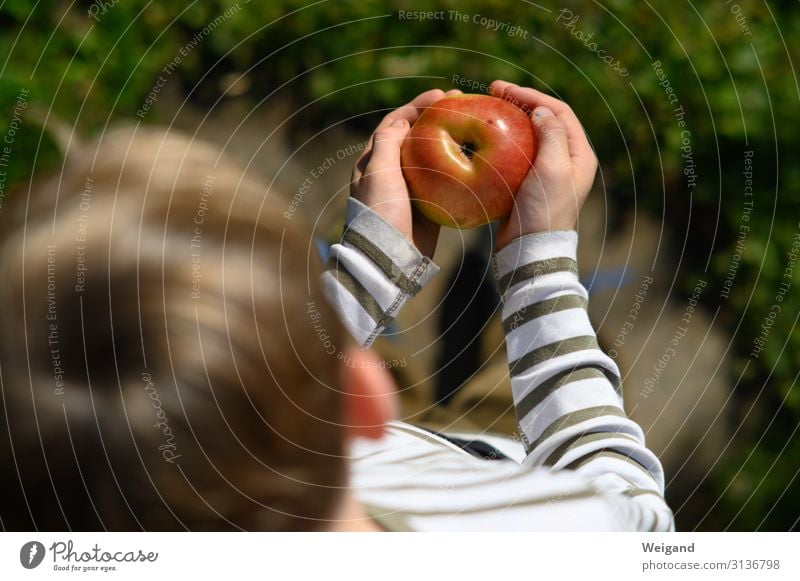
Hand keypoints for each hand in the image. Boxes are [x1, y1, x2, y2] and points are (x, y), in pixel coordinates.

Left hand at [351, 88, 461, 257]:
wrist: (389, 258)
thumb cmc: (381, 213)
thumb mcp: (379, 173)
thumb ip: (388, 142)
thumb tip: (401, 119)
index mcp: (374, 161)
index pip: (396, 123)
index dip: (417, 105)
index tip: (441, 94)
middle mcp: (391, 172)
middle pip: (416, 136)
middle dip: (436, 118)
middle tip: (461, 104)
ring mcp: (411, 189)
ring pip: (432, 156)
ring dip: (450, 140)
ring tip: (471, 125)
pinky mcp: (427, 205)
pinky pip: (444, 181)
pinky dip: (458, 167)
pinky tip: (475, 158)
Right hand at [489, 80, 597, 248]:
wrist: (529, 251)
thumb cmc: (544, 210)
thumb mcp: (552, 169)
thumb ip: (551, 135)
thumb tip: (541, 111)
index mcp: (579, 154)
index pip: (559, 111)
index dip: (532, 96)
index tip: (504, 88)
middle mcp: (566, 161)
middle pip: (544, 120)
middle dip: (519, 103)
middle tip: (492, 92)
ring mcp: (545, 173)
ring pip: (528, 136)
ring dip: (509, 120)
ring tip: (488, 109)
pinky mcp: (526, 184)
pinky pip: (515, 154)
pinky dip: (502, 142)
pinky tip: (485, 138)